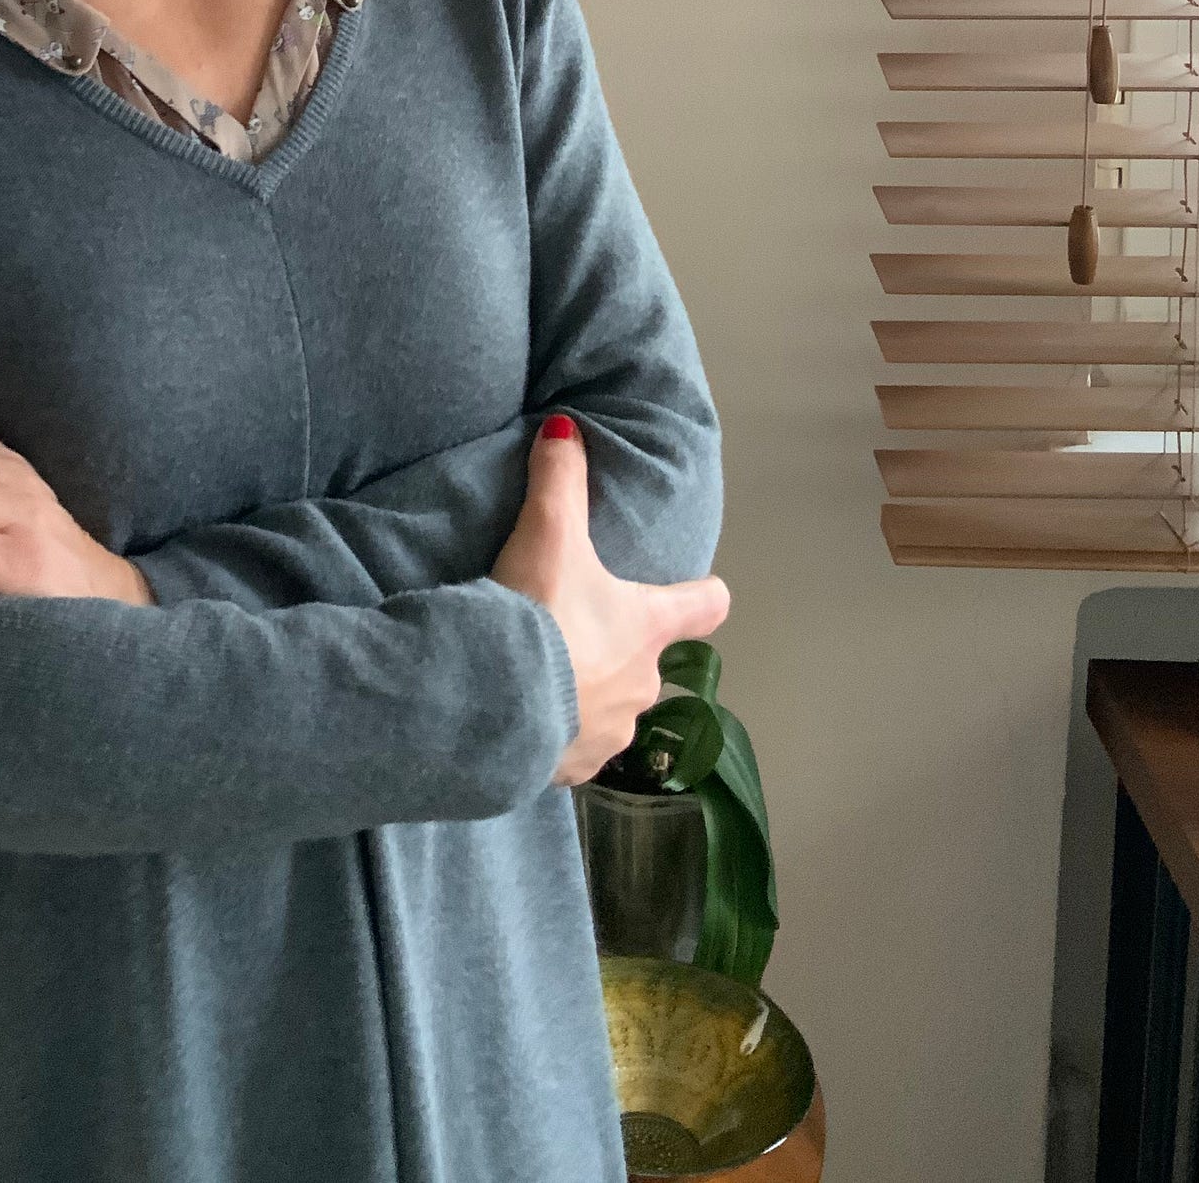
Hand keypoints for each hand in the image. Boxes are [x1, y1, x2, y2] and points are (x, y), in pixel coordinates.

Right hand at [491, 414, 728, 787]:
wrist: (492, 701)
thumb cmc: (539, 613)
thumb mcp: (547, 533)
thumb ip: (559, 478)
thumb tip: (565, 425)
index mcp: (647, 628)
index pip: (705, 608)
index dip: (703, 595)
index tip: (703, 590)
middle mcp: (643, 686)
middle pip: (646, 660)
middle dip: (616, 647)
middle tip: (571, 626)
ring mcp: (611, 735)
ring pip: (609, 708)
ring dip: (585, 692)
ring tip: (539, 675)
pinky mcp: (572, 772)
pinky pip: (572, 748)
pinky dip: (554, 732)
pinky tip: (520, 713)